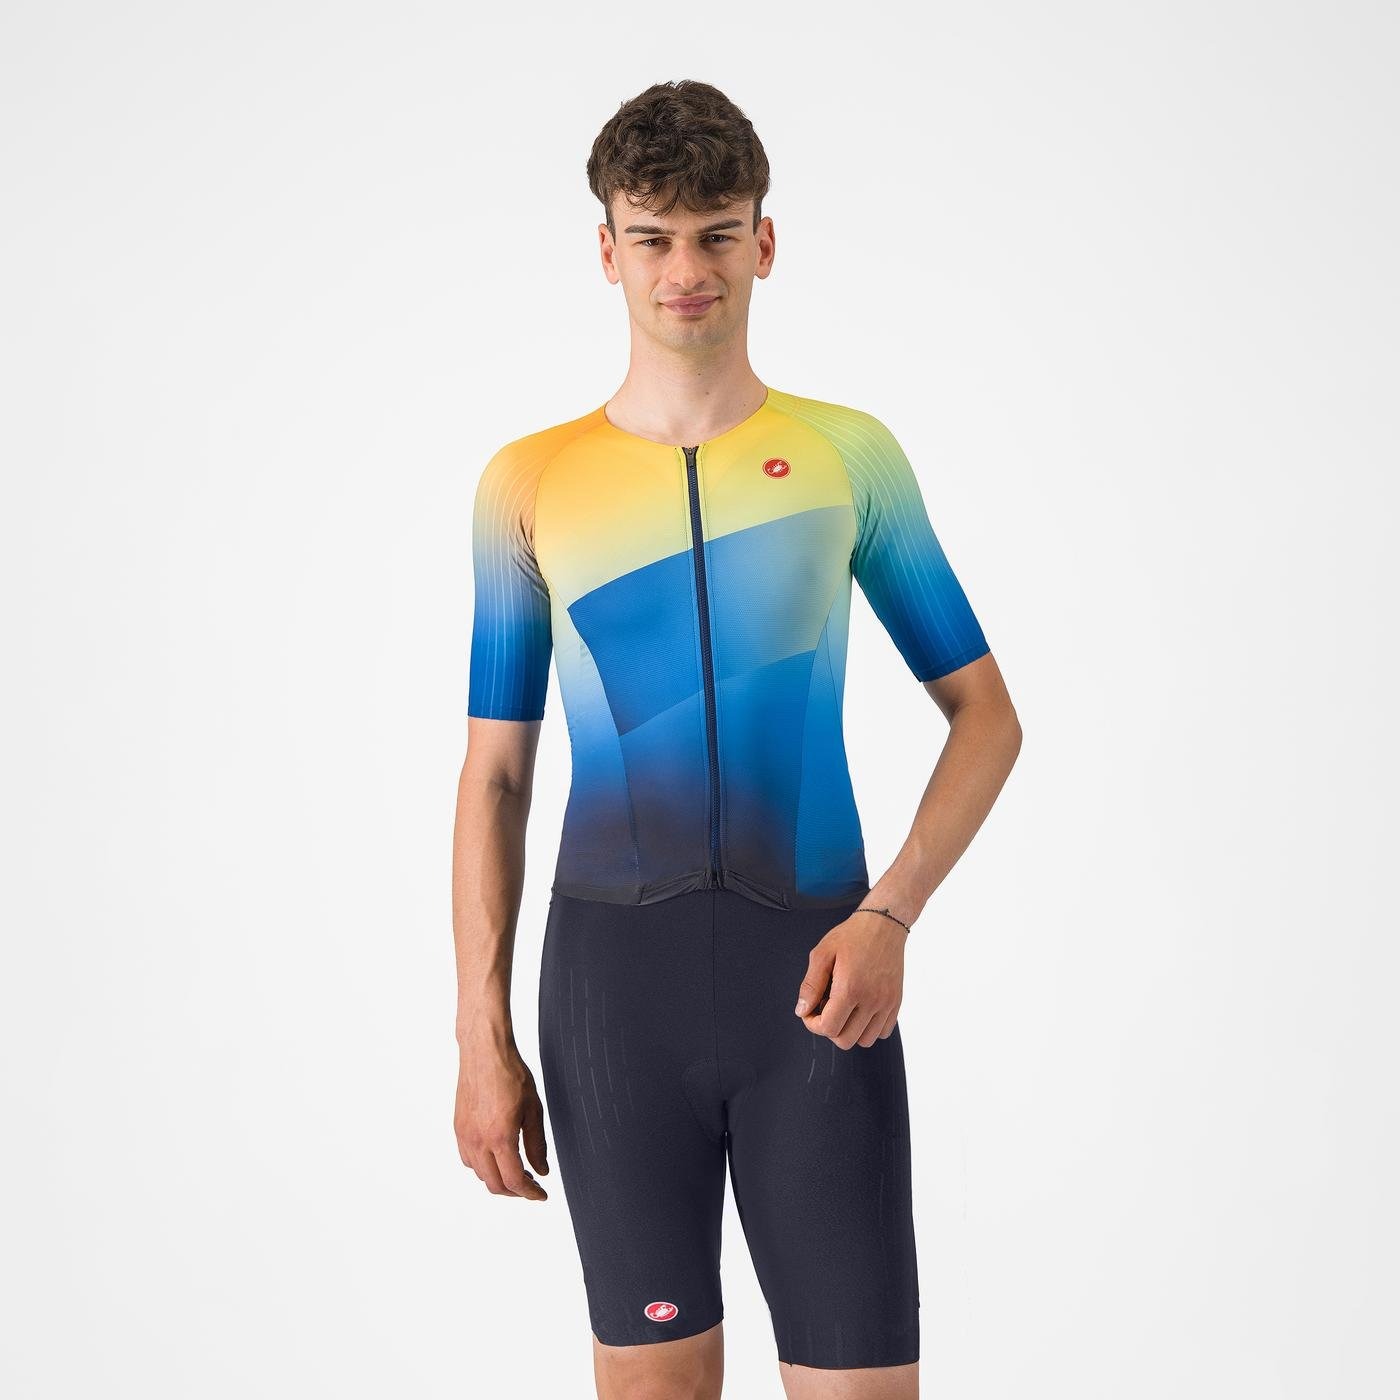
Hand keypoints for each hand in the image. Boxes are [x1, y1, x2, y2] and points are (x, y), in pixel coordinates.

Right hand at [454, 1038, 550, 1199]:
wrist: (484, 1052)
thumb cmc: (510, 1074)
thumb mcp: (533, 1109)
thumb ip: (537, 1144)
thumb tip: (541, 1170)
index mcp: (500, 1137)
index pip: (513, 1181)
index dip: (530, 1193)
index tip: (541, 1194)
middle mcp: (478, 1140)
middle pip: (494, 1184)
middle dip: (515, 1191)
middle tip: (531, 1184)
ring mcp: (465, 1135)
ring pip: (480, 1174)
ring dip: (498, 1179)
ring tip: (517, 1169)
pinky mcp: (458, 1128)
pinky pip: (468, 1159)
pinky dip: (483, 1166)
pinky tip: (497, 1156)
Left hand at [793, 911, 907, 1048]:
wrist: (883, 924)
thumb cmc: (852, 936)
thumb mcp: (822, 953)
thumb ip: (810, 985)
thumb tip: (802, 1011)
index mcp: (851, 988)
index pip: (828, 1028)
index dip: (813, 1024)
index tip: (810, 1010)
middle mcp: (871, 1000)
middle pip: (845, 1040)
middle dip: (829, 1028)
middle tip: (825, 1008)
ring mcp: (887, 1003)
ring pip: (865, 1040)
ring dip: (850, 1030)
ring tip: (844, 1008)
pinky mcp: (896, 1002)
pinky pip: (883, 1032)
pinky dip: (869, 1027)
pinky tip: (860, 1009)